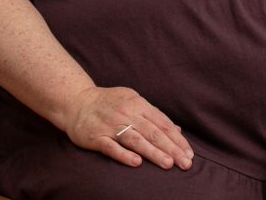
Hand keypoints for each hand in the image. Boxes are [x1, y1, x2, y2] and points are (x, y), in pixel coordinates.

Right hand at [64, 86, 192, 170]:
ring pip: (135, 140)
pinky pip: (111, 147)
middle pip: (153, 132)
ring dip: (153, 152)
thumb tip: (177, 130)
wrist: (76, 101)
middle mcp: (126, 113)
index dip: (177, 139)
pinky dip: (124, 155)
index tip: (189, 153)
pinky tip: (136, 163)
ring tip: (168, 164)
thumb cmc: (109, 103)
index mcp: (138, 103)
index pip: (162, 123)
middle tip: (185, 163)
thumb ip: (153, 116)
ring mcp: (111, 125)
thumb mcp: (133, 101)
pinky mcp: (95, 136)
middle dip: (171, 148)